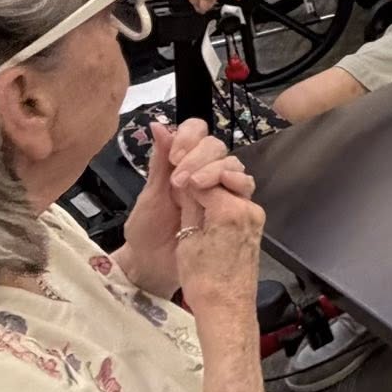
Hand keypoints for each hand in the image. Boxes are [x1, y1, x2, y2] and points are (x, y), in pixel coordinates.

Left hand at [121, 119, 254, 297]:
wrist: (153, 266)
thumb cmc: (147, 232)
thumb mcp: (149, 194)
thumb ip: (159, 161)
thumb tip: (158, 125)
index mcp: (181, 162)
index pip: (197, 131)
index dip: (190, 136)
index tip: (175, 156)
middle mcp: (203, 172)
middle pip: (216, 146)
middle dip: (199, 156)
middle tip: (179, 180)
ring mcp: (219, 189)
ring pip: (232, 164)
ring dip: (215, 170)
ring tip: (194, 188)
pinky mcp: (232, 208)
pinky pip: (244, 187)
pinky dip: (236, 183)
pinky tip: (222, 190)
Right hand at [173, 156, 265, 326]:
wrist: (227, 308)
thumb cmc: (206, 283)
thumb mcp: (188, 239)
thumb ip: (191, 206)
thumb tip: (188, 185)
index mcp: (230, 211)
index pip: (207, 177)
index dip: (188, 176)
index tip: (175, 179)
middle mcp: (249, 211)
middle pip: (226, 175)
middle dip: (203, 172)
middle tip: (183, 179)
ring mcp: (254, 218)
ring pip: (233, 186)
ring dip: (213, 182)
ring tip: (192, 188)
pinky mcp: (254, 227)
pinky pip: (237, 201)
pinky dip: (221, 196)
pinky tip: (205, 201)